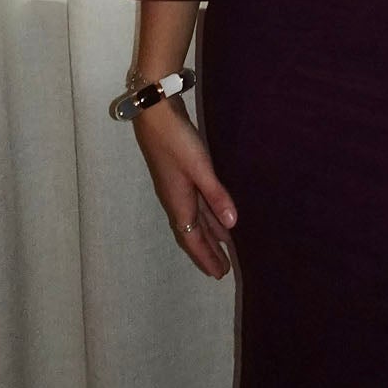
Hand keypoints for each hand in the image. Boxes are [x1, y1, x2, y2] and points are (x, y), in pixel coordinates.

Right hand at [133, 99, 237, 279]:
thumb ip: (216, 195)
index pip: (193, 239)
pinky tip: (217, 211)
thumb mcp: (200, 168)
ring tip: (225, 246)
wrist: (154, 113)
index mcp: (179, 202)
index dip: (206, 256)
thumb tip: (232, 225)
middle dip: (208, 251)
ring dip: (209, 233)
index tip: (219, 274)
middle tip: (223, 269)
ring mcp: (178, 185)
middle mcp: (177, 198)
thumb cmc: (176, 141)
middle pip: (194, 233)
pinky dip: (207, 213)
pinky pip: (197, 203)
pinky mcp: (181, 172)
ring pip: (196, 218)